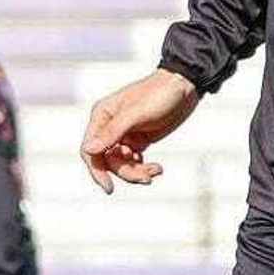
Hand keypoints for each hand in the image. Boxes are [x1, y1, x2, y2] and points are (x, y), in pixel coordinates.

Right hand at [80, 69, 198, 192]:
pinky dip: (144, 168)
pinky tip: (157, 167)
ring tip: (156, 171)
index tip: (109, 187)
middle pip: (108, 161)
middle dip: (125, 172)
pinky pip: (135, 162)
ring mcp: (124, 135)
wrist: (184, 86)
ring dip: (137, 171)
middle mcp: (109, 127)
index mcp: (102, 116)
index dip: (96, 171)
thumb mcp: (136, 113)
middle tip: (146, 177)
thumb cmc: (159, 94)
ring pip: (122, 163)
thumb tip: (89, 150)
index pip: (90, 150)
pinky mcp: (138, 140)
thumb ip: (112, 132)